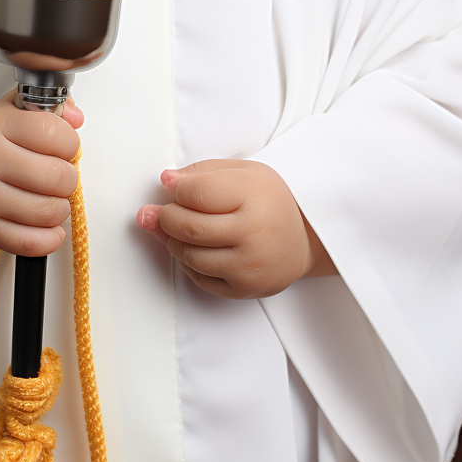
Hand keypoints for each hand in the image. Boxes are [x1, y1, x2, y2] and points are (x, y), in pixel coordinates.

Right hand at [0, 93, 82, 253]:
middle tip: (58, 175)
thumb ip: (52, 106)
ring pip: (49, 211)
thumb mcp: (16, 112)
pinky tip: (48, 225)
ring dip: (60, 207)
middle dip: (68, 178)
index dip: (70, 142)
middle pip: (56, 176)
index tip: (63, 147)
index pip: (53, 132)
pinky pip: (31, 243)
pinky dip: (50, 237)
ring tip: (50, 198)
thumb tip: (76, 117)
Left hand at [136, 159, 334, 297]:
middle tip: (155, 211)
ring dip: (171, 240)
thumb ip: (202, 173)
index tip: (169, 186)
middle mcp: (253, 233)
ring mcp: (249, 265)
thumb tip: (165, 181)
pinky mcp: (245, 289)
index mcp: (254, 195)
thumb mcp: (244, 171)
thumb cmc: (269, 200)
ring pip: (190, 255)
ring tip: (168, 228)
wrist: (307, 238)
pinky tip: (187, 247)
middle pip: (190, 227)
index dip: (175, 189)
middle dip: (164, 217)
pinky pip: (200, 278)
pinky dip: (186, 262)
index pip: (198, 193)